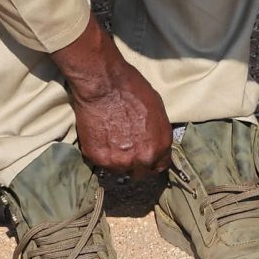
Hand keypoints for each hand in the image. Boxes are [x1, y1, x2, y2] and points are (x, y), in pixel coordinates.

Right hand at [52, 13, 171, 175]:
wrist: (104, 85)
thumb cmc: (133, 91)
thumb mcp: (158, 112)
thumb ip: (158, 134)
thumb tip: (155, 143)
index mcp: (160, 147)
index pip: (159, 167)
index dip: (152, 162)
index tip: (146, 158)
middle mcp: (142, 159)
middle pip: (140, 174)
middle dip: (135, 164)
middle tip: (126, 150)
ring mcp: (119, 161)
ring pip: (119, 170)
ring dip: (117, 160)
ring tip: (112, 141)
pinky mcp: (98, 158)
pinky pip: (101, 163)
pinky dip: (101, 154)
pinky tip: (101, 138)